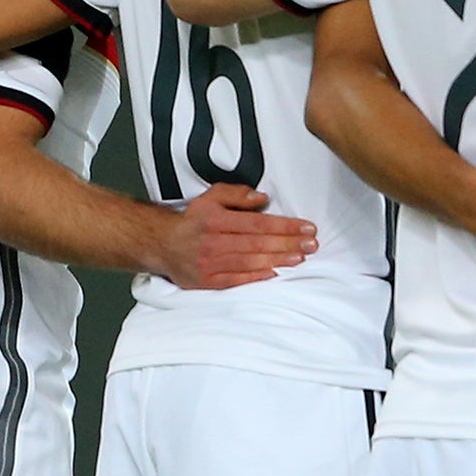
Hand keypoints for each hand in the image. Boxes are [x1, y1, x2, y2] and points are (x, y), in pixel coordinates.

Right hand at [157, 184, 316, 288]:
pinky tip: (275, 273)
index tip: (306, 227)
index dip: (285, 226)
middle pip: (258, 243)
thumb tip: (263, 198)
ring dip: (279, 260)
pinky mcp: (207, 280)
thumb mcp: (211, 198)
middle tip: (311, 244)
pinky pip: (236, 279)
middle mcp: (213, 241)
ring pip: (250, 261)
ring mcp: (210, 263)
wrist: (163, 245)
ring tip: (300, 257)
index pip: (258, 223)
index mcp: (216, 219)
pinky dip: (256, 276)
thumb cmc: (193, 221)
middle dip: (288, 243)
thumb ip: (236, 194)